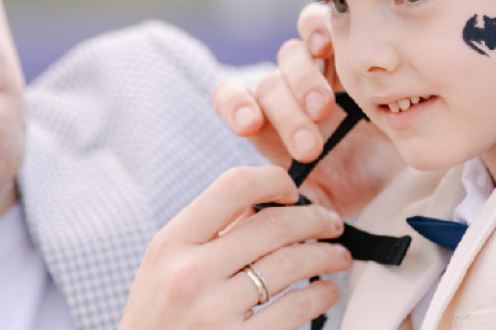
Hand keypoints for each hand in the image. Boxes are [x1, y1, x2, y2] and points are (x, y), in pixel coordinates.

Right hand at [119, 165, 350, 328]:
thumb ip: (208, 230)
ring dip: (326, 256)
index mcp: (171, 243)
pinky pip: (296, 309)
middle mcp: (191, 274)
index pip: (233, 187)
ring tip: (337, 257)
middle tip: (331, 223)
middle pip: (274, 226)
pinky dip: (321, 295)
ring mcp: (214, 312)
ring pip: (291, 264)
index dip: (273, 180)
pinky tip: (326, 291)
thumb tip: (261, 201)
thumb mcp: (164, 265)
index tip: (292, 192)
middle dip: (315, 219)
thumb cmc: (158, 317)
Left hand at [214, 4, 402, 218]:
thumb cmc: (350, 188)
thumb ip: (282, 206)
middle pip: (271, 85)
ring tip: (324, 108)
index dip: (235, 104)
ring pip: (292, 55)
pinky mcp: (345, 52)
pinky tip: (324, 47)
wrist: (397, 175)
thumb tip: (250, 217)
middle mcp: (287, 91)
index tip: (248, 126)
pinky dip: (316, 30)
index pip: (232, 95)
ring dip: (304, 81)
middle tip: (310, 147)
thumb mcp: (311, 205)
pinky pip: (318, 26)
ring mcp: (316, 68)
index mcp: (266, 121)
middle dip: (287, 115)